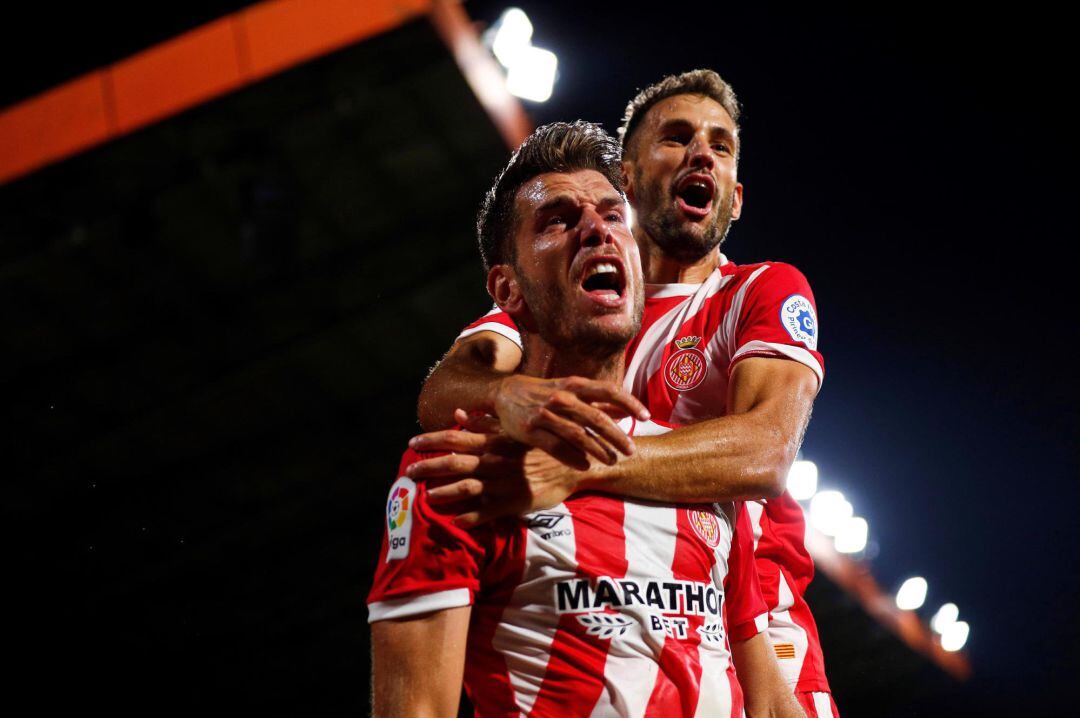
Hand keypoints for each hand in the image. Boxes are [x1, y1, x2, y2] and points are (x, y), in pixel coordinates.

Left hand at [407, 415, 587, 526]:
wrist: (572, 466)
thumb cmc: (539, 447)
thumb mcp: (513, 431)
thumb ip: (484, 424)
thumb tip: (458, 414)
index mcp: (493, 442)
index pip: (455, 438)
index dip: (431, 440)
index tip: (412, 443)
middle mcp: (494, 461)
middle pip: (454, 463)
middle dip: (429, 467)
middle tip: (408, 473)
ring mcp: (503, 482)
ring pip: (467, 487)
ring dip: (445, 493)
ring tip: (428, 497)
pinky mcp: (514, 502)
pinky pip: (487, 512)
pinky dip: (470, 518)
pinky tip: (456, 521)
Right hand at [492, 374, 648, 468]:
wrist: (504, 393)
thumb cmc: (544, 392)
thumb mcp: (571, 391)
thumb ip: (598, 402)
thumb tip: (627, 413)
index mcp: (574, 384)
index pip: (609, 390)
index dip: (629, 403)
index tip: (646, 416)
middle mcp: (562, 397)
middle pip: (596, 418)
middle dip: (616, 436)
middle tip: (631, 450)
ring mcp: (545, 413)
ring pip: (578, 435)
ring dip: (598, 450)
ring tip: (612, 461)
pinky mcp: (530, 430)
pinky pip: (556, 447)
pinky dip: (573, 458)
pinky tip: (585, 466)